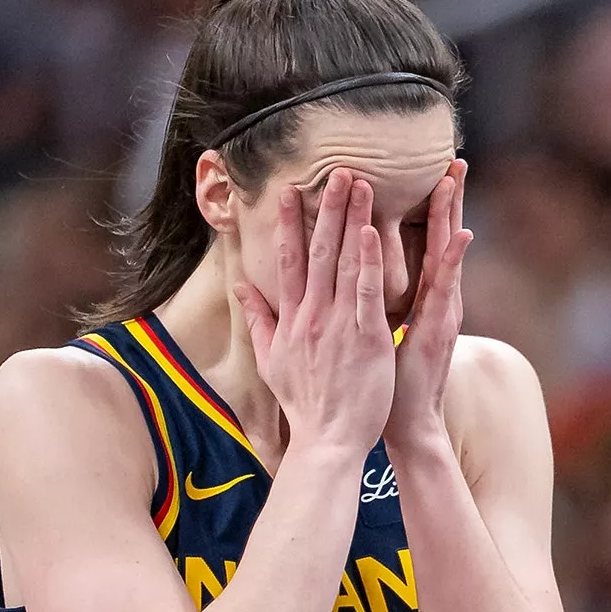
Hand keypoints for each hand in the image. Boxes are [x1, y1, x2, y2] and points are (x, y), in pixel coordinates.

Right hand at [236, 169, 397, 453]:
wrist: (328, 440)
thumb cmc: (304, 402)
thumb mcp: (270, 359)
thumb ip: (258, 318)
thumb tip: (240, 286)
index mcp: (292, 319)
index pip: (288, 262)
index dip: (289, 224)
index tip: (291, 191)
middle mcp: (312, 315)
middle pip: (318, 251)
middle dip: (327, 208)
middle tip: (337, 170)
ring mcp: (339, 325)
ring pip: (344, 263)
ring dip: (351, 220)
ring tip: (361, 184)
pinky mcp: (367, 339)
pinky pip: (368, 293)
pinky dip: (368, 262)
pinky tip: (370, 232)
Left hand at [385, 160, 470, 447]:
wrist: (406, 425)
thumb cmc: (384, 383)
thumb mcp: (371, 334)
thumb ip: (365, 304)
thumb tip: (351, 283)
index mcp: (415, 297)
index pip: (420, 243)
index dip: (423, 211)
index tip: (426, 174)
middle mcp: (433, 299)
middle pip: (439, 239)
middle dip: (446, 200)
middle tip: (453, 160)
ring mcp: (439, 312)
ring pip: (445, 254)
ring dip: (452, 216)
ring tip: (455, 179)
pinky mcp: (437, 329)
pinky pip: (444, 289)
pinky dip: (453, 261)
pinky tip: (462, 234)